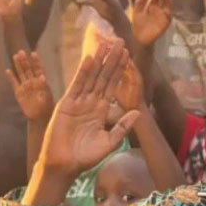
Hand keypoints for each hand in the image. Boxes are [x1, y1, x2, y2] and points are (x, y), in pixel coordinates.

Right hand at [6, 50, 53, 120]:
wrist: (39, 117)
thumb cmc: (46, 107)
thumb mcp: (47, 96)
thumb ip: (44, 86)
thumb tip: (42, 76)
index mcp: (41, 82)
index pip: (38, 69)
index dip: (36, 62)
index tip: (34, 53)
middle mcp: (32, 82)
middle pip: (28, 69)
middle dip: (25, 61)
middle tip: (21, 51)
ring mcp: (25, 86)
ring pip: (21, 73)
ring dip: (18, 65)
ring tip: (15, 56)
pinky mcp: (18, 92)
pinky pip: (14, 83)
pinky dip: (11, 77)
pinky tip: (7, 70)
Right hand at [37, 40, 138, 176]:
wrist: (66, 164)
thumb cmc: (86, 157)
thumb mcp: (110, 141)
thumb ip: (123, 126)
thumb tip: (139, 112)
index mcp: (101, 110)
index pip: (112, 86)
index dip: (120, 71)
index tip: (128, 56)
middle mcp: (90, 103)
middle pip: (103, 77)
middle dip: (112, 60)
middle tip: (120, 41)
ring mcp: (78, 102)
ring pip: (91, 77)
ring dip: (99, 60)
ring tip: (106, 43)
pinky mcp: (67, 104)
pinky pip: (77, 85)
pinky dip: (83, 72)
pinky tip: (90, 59)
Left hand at [131, 0, 172, 47]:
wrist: (140, 38)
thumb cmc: (138, 25)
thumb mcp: (137, 11)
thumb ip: (139, 2)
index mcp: (151, 7)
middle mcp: (158, 10)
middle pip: (162, 0)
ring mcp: (162, 16)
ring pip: (167, 6)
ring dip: (168, 1)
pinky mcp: (165, 23)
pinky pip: (169, 16)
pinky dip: (169, 11)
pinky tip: (166, 7)